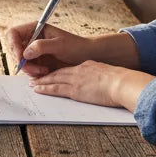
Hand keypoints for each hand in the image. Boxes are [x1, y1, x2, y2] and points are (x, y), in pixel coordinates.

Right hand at [6, 21, 92, 77]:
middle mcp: (31, 38)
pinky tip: (45, 72)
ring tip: (44, 70)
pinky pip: (27, 68)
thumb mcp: (59, 44)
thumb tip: (25, 52)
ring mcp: (32, 50)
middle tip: (34, 69)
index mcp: (34, 29)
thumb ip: (41, 46)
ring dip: (29, 68)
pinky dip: (33, 72)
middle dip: (22, 61)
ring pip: (19, 61)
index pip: (13, 34)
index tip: (21, 57)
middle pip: (14, 49)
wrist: (86, 57)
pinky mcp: (36, 61)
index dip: (13, 45)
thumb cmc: (76, 46)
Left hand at [32, 61, 151, 108]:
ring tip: (32, 83)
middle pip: (58, 72)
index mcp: (88, 66)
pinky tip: (37, 89)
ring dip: (42, 81)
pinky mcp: (75, 90)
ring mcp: (76, 80)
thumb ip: (102, 76)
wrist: (123, 83)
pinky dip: (45, 88)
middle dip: (46, 75)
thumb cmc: (122, 81)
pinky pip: (55, 89)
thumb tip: (102, 82)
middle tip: (35, 76)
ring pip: (53, 79)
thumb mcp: (110, 74)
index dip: (59, 71)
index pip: (69, 69)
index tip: (52, 72)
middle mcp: (79, 71)